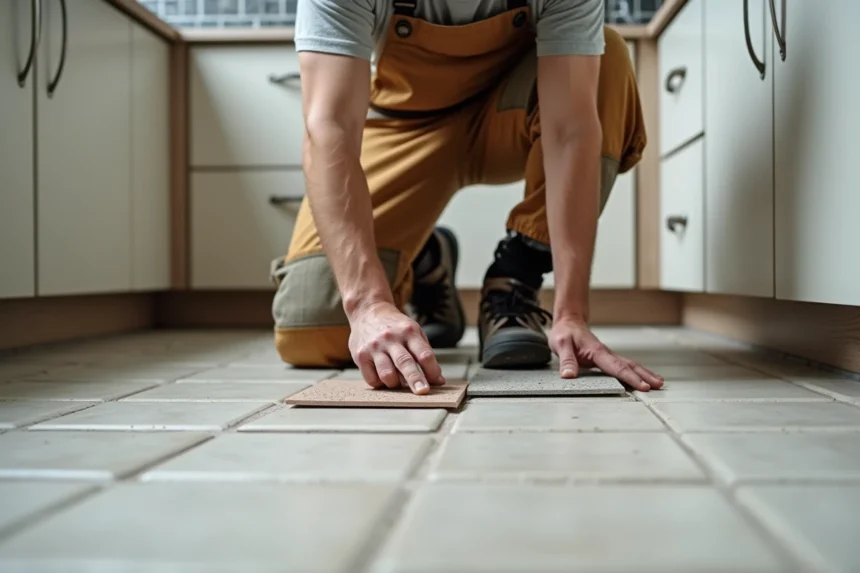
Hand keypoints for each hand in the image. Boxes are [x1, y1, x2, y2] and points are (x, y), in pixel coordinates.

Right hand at [348, 301, 444, 394]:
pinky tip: (382, 377)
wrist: (368, 311)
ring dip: (395, 384)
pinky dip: (380, 383)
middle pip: (405, 363)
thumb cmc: (395, 327)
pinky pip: (371, 379)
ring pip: (386, 374)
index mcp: (409, 332)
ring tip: (397, 381)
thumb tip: (438, 380)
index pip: (424, 354)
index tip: (436, 382)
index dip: (432, 370)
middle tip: (422, 392)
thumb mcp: (414, 333)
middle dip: (415, 379)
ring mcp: (374, 347)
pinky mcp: (360, 356)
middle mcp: (391, 338)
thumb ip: (425, 355)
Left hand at [549, 317, 663, 391]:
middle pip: (629, 365)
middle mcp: (606, 353)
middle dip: (645, 376)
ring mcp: (608, 355)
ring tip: (658, 383)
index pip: (616, 367)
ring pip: (629, 364)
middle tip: (658, 386)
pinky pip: (624, 365)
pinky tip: (643, 377)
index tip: (643, 386)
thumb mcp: (561, 345)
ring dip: (644, 373)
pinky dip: (636, 371)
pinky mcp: (606, 357)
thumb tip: (569, 375)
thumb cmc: (565, 333)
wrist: (568, 322)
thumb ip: (567, 360)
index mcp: (597, 351)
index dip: (630, 378)